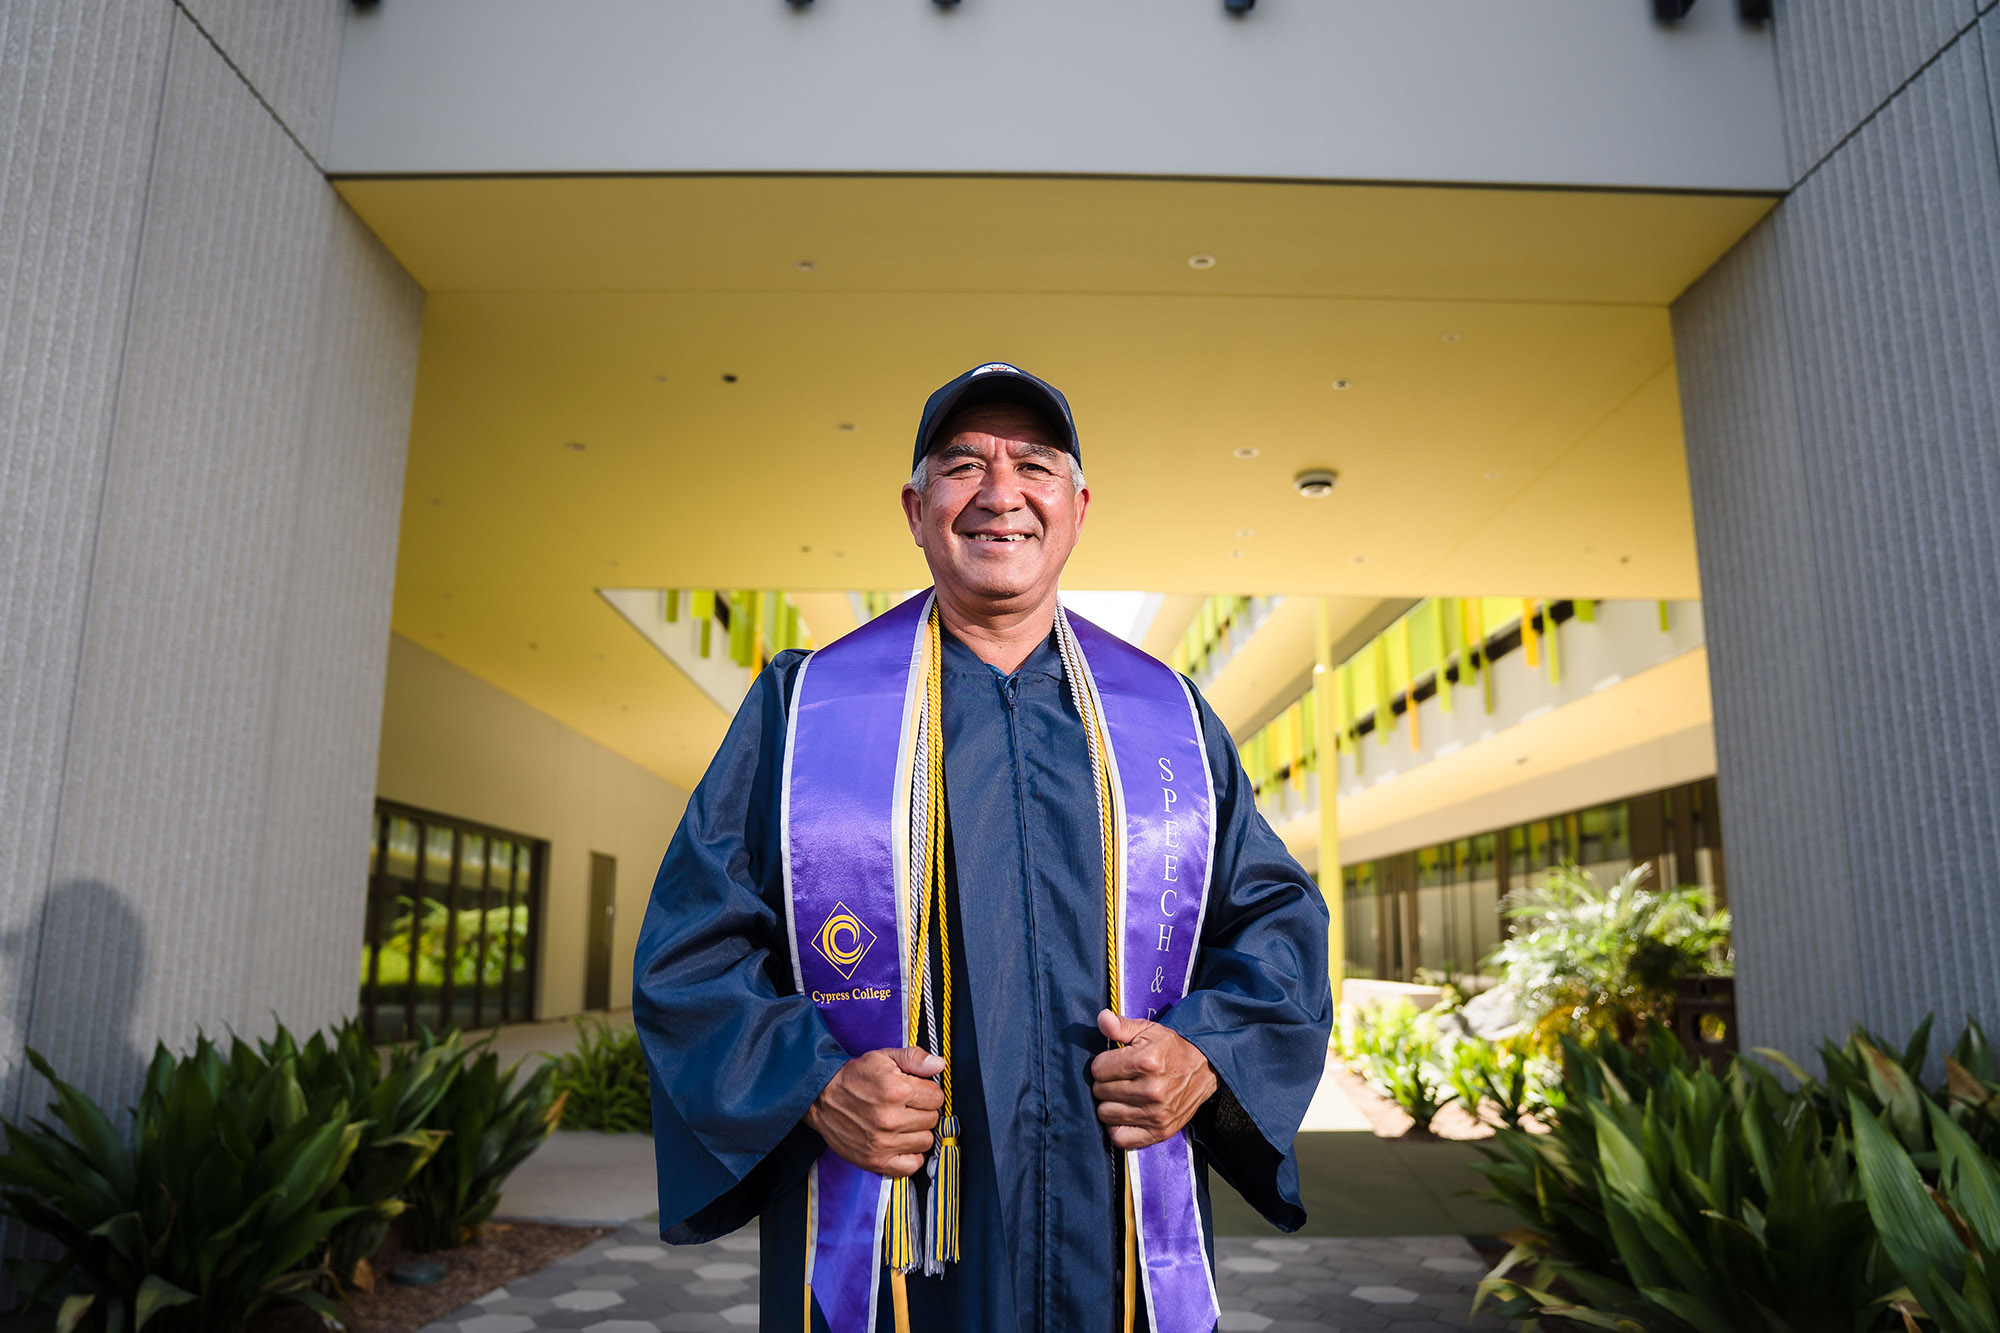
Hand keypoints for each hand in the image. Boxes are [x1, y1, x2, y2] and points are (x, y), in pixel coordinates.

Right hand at [805, 1046, 943, 1177]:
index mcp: (896, 1090)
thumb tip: (939, 1065)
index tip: (917, 1091)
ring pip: (925, 1141)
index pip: (937, 1097)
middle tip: (908, 1106)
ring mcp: (883, 1143)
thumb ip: (914, 1058)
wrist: (821, 1098)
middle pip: (933, 1119)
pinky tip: (902, 1142)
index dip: (928, 1092)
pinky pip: (912, 1165)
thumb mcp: (883, 1057)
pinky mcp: (875, 1161)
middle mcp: (891, 1119)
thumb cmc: (853, 1077)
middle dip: (924, 1110)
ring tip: (903, 1122)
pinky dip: (911, 1155)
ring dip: (918, 1132)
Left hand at [1090, 1011, 1217, 1149]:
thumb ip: (1122, 1025)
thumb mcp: (1149, 1030)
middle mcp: (1151, 1090)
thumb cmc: (1172, 1049)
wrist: (1205, 1068)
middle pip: (1100, 1092)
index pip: (1098, 1069)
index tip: (1113, 1063)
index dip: (1102, 1064)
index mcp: (1146, 1062)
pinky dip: (1117, 1127)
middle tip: (1118, 1078)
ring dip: (1109, 1104)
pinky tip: (1124, 1114)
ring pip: (1105, 1114)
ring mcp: (1156, 1114)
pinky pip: (1120, 1137)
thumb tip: (1102, 1018)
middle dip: (1104, 1083)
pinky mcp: (1160, 1131)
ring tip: (1122, 1095)